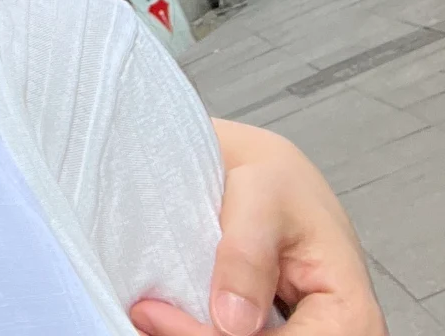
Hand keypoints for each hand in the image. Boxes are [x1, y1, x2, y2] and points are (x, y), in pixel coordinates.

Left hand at [129, 120, 381, 335]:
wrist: (267, 175)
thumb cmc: (275, 178)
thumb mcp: (262, 194)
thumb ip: (247, 253)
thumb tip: (232, 322)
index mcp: (351, 314)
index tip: (155, 312)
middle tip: (144, 313)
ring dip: (195, 334)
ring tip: (152, 314)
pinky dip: (200, 330)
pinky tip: (170, 316)